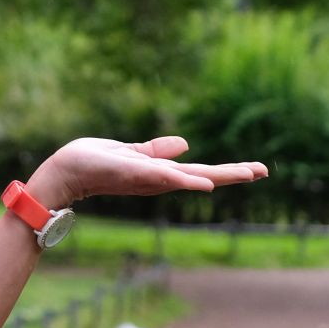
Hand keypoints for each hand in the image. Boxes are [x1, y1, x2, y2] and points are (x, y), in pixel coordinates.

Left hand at [29, 136, 266, 209]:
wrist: (64, 171)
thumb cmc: (92, 163)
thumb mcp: (130, 153)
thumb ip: (156, 151)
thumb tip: (185, 144)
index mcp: (158, 172)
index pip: (199, 171)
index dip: (227, 170)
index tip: (257, 169)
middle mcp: (157, 179)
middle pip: (202, 176)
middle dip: (233, 174)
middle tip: (264, 171)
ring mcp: (146, 179)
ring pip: (188, 178)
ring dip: (218, 176)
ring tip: (247, 173)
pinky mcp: (132, 174)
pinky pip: (161, 178)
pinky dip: (183, 180)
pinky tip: (204, 183)